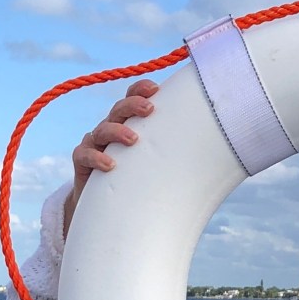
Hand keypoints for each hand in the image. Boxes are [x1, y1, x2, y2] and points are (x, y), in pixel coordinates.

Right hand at [63, 79, 158, 238]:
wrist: (111, 209)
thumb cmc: (142, 182)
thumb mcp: (159, 165)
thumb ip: (174, 153)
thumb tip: (216, 156)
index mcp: (130, 124)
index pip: (132, 98)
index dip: (140, 90)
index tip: (156, 89)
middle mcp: (112, 130)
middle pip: (118, 109)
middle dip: (133, 105)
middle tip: (149, 109)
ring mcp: (95, 145)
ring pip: (102, 129)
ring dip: (117, 131)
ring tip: (133, 140)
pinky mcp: (82, 163)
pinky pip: (84, 155)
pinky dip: (96, 157)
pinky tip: (110, 165)